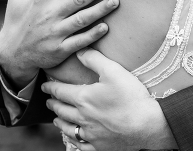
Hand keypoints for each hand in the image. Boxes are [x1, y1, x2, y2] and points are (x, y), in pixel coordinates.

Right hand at [0, 0, 120, 86]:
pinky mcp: (60, 49)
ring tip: (116, 0)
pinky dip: (93, 35)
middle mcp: (50, 13)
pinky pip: (79, 41)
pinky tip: (106, 27)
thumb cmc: (17, 17)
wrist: (12, 53)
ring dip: (100, 10)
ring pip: (82, 19)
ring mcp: (56, 32)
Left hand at [43, 48, 176, 150]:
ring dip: (60, 122)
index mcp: (84, 98)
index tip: (45, 86)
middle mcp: (82, 118)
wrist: (147, 126)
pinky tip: (73, 137)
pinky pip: (80, 144)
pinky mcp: (99, 146)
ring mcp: (90, 134)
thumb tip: (80, 51)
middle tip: (49, 100)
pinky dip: (72, 139)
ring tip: (57, 118)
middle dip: (53, 104)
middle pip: (61, 110)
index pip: (60, 92)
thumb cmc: (131, 98)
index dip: (51, 88)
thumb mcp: (114, 71)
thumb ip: (95, 59)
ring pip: (68, 128)